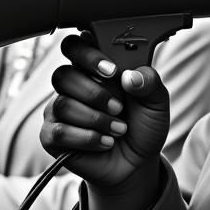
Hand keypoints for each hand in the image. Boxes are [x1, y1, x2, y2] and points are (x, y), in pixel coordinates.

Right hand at [40, 33, 170, 197]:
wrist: (137, 163)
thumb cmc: (142, 126)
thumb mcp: (156, 102)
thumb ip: (149, 82)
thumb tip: (130, 76)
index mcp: (93, 69)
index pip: (74, 47)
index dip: (87, 54)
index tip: (112, 70)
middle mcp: (72, 86)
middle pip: (63, 75)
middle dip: (94, 93)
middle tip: (119, 107)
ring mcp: (58, 111)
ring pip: (63, 104)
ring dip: (96, 119)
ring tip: (119, 130)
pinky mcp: (52, 137)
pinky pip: (58, 132)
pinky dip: (87, 138)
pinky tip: (106, 142)